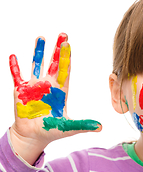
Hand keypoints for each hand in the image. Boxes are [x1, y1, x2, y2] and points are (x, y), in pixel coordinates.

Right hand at [9, 33, 101, 163]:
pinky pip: (17, 76)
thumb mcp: (68, 128)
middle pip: (54, 63)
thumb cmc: (51, 131)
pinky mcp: (20, 91)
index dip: (66, 58)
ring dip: (39, 52)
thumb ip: (83, 125)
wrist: (33, 136)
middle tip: (63, 35)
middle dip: (58, 50)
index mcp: (61, 91)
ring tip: (41, 37)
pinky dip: (15, 67)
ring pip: (37, 65)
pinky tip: (13, 56)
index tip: (69, 45)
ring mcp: (34, 86)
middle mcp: (49, 85)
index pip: (65, 71)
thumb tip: (101, 127)